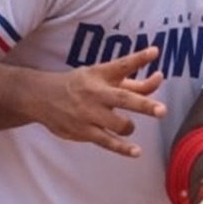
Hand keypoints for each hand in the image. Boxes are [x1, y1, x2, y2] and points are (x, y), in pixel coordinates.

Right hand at [35, 47, 166, 156]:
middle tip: (162, 111)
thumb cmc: (80, 86)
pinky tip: (136, 152)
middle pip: (123, 98)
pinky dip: (122, 148)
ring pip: (118, 124)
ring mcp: (89, 113)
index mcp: (100, 74)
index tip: (154, 52)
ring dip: (130, 126)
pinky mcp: (83, 131)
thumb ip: (132, 82)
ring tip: (127, 126)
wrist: (40, 97)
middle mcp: (96, 92)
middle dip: (144, 105)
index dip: (139, 58)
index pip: (122, 65)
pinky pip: (107, 142)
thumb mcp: (101, 77)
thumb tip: (159, 79)